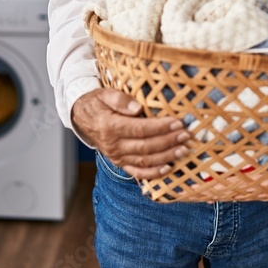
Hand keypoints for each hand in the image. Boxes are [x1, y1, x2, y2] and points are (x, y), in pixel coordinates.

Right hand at [71, 88, 190, 179]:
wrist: (82, 118)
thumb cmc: (97, 103)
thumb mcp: (104, 94)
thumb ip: (119, 99)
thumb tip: (137, 108)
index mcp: (109, 127)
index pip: (140, 129)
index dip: (160, 127)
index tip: (177, 122)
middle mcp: (113, 145)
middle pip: (145, 146)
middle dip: (168, 141)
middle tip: (185, 135)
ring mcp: (116, 157)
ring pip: (144, 160)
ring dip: (166, 156)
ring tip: (183, 150)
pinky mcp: (119, 163)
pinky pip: (137, 172)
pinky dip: (153, 173)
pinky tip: (168, 168)